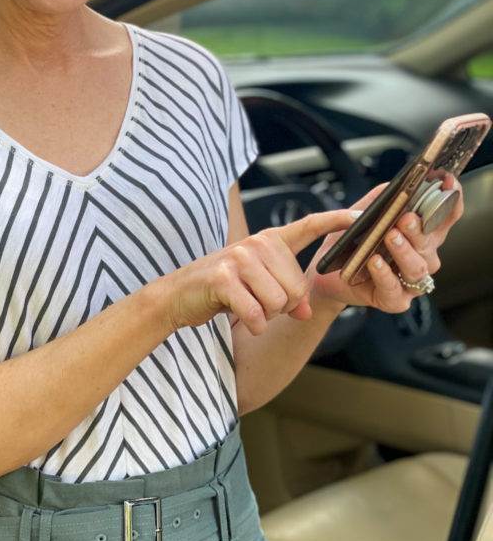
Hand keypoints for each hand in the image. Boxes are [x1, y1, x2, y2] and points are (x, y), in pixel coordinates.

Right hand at [161, 209, 357, 336]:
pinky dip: (252, 324)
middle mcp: (257, 244)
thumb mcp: (258, 287)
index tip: (361, 216)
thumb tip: (305, 311)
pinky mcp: (225, 279)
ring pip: (279, 303)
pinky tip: (238, 315)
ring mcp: (240, 259)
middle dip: (281, 306)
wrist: (179, 295)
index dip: (337, 221)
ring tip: (245, 304)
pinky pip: (257, 313)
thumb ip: (286, 293)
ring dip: (265, 315)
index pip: (309, 226)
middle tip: (256, 300)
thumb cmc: (222, 289)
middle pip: (296, 289)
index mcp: (269, 240)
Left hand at [308, 172, 463, 311]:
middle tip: (406, 217)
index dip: (451, 199)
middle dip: (419, 228)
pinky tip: (375, 262)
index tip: (446, 181)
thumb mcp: (362, 214)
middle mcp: (422, 256)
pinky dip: (384, 275)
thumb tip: (395, 184)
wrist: (328, 275)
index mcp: (421, 234)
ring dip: (404, 251)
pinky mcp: (394, 299)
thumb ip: (379, 199)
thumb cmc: (350, 244)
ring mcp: (410, 281)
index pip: (445, 216)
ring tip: (389, 237)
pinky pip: (394, 290)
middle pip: (430, 241)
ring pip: (417, 267)